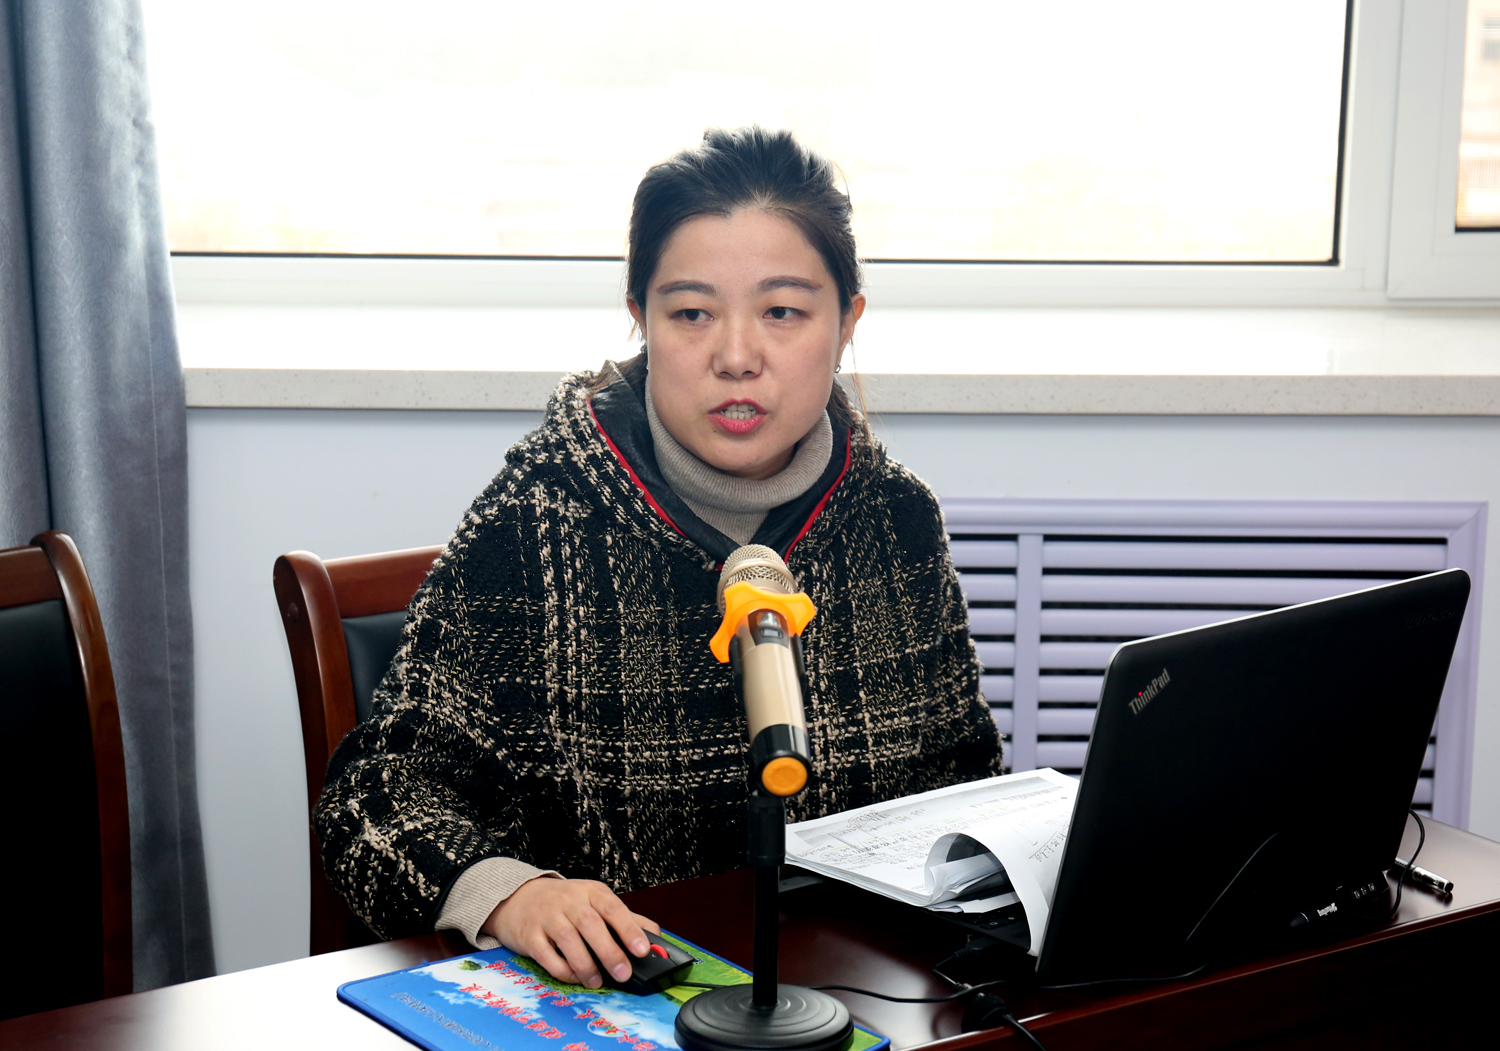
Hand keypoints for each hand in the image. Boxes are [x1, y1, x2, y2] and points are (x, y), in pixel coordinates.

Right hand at [483, 877, 659, 987]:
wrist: (519, 897)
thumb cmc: (565, 904)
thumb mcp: (594, 901)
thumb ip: (624, 918)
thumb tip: (655, 936)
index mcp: (591, 892)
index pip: (613, 907)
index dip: (629, 928)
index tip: (642, 950)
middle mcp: (569, 901)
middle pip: (591, 924)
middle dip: (609, 951)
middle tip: (623, 974)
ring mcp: (547, 916)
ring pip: (568, 939)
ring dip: (585, 964)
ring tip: (597, 982)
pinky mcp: (529, 935)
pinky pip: (546, 954)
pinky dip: (562, 969)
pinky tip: (574, 977)